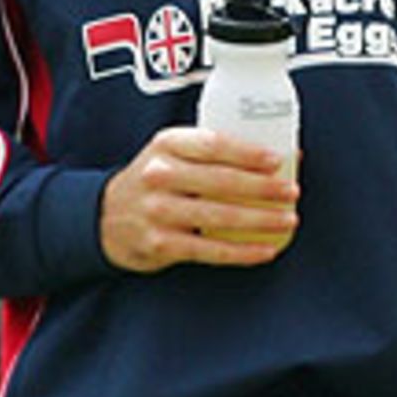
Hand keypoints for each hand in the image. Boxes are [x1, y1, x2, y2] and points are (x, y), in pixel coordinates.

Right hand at [100, 126, 298, 271]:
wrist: (105, 217)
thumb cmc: (155, 181)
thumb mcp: (173, 153)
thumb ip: (214, 151)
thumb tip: (281, 155)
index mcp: (167, 145)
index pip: (213, 144)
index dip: (248, 153)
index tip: (277, 161)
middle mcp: (160, 175)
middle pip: (222, 182)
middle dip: (264, 189)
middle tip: (291, 192)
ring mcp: (159, 211)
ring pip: (220, 217)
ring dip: (261, 220)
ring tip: (288, 219)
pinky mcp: (161, 244)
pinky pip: (210, 250)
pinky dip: (243, 252)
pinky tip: (266, 249)